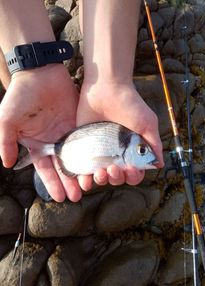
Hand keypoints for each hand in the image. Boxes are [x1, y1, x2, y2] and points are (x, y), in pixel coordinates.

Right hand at [0, 64, 81, 201]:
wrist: (41, 73)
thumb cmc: (21, 95)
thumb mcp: (8, 119)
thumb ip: (5, 141)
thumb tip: (6, 164)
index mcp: (36, 145)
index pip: (45, 169)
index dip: (51, 183)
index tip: (58, 198)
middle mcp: (53, 143)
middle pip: (63, 167)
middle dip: (69, 182)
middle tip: (78, 197)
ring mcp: (67, 134)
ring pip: (77, 157)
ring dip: (83, 171)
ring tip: (91, 184)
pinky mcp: (79, 124)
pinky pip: (88, 141)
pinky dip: (92, 153)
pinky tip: (99, 164)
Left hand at [76, 81, 163, 190]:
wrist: (107, 88)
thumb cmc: (130, 105)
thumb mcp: (148, 124)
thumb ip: (154, 144)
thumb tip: (160, 164)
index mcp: (131, 150)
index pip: (134, 172)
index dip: (133, 176)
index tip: (130, 169)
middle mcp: (116, 153)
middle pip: (117, 177)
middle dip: (117, 178)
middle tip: (113, 169)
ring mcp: (100, 151)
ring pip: (100, 176)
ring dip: (102, 180)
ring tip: (100, 172)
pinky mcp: (84, 146)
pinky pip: (83, 167)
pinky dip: (84, 177)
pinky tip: (85, 179)